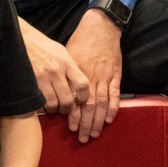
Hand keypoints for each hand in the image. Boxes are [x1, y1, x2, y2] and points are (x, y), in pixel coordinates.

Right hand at [21, 21, 90, 118]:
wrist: (22, 39)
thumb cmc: (43, 47)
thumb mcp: (61, 53)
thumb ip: (70, 69)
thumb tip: (79, 88)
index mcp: (66, 62)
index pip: (82, 84)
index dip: (84, 97)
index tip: (80, 100)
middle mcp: (55, 70)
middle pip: (67, 100)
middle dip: (67, 108)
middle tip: (64, 107)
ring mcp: (41, 77)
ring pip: (52, 104)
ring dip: (53, 109)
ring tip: (52, 106)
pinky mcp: (29, 82)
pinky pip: (38, 103)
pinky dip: (41, 107)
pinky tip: (41, 103)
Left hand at [65, 8, 123, 141]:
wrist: (100, 28)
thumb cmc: (81, 42)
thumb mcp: (66, 56)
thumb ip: (62, 75)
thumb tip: (51, 91)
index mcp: (77, 74)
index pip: (75, 100)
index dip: (73, 116)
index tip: (71, 128)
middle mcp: (90, 77)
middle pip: (88, 106)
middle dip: (86, 124)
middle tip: (83, 138)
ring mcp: (104, 76)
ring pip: (101, 103)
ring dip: (99, 120)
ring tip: (95, 133)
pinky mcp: (115, 74)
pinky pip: (115, 94)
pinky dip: (113, 107)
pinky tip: (110, 119)